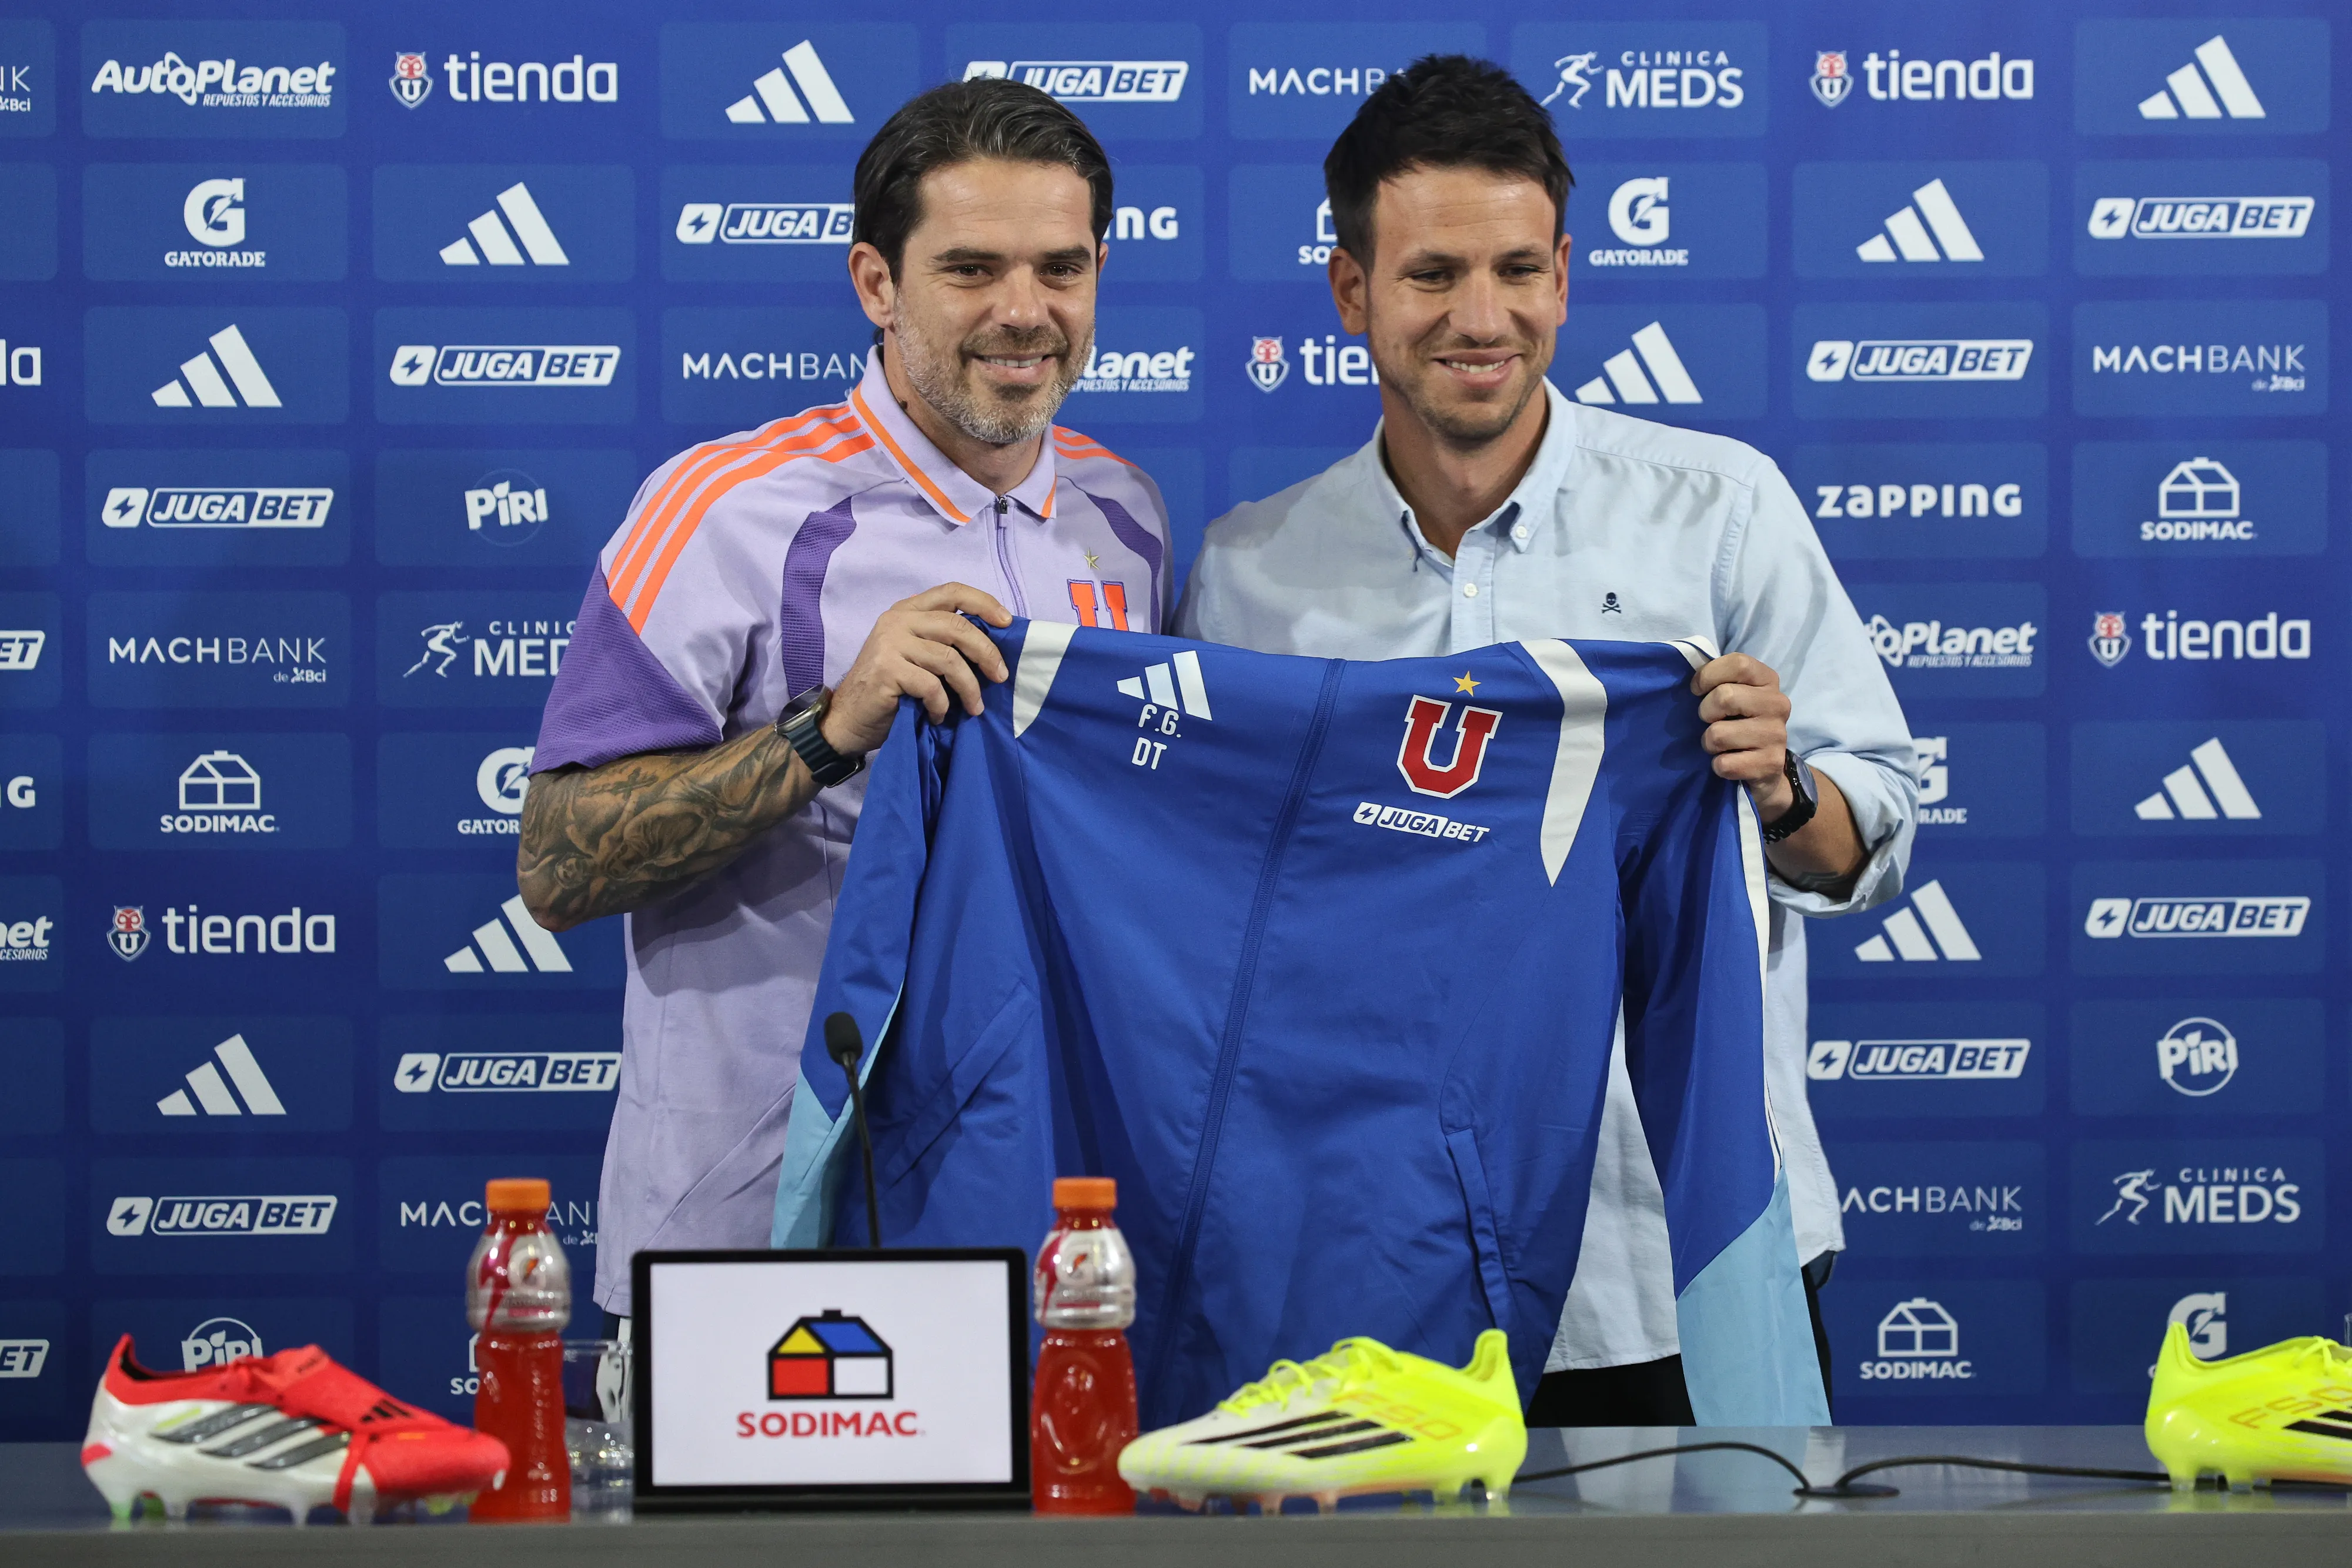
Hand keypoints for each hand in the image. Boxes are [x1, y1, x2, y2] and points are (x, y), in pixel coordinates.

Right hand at [821, 584, 1013, 754]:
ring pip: (948, 659)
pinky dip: (942, 706)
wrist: (848, 718)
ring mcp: (890, 643)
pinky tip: (939, 716)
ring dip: (969, 688)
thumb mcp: (917, 655)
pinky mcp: (886, 670)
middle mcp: (898, 620)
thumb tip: (993, 644)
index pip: (952, 591)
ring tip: (974, 708)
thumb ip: (942, 641)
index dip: (984, 603)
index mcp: (908, 610)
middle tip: (1001, 677)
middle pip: (957, 626)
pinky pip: (931, 686)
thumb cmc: (891, 689)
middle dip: (986, 653)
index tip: (1008, 622)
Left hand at [1692, 653, 1793, 820]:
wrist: (1765, 764)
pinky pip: (1724, 764)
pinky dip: (1718, 765)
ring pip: (1718, 734)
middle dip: (1705, 711)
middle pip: (1725, 697)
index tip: (1697, 690)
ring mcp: (1777, 735)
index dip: (1709, 675)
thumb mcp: (1734, 692)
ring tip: (1719, 744)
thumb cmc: (1739, 720)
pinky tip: (1730, 761)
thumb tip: (1691, 679)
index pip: (1738, 664)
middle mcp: (1777, 704)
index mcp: (1768, 680)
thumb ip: (1718, 680)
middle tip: (1710, 721)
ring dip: (1709, 743)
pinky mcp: (1771, 763)